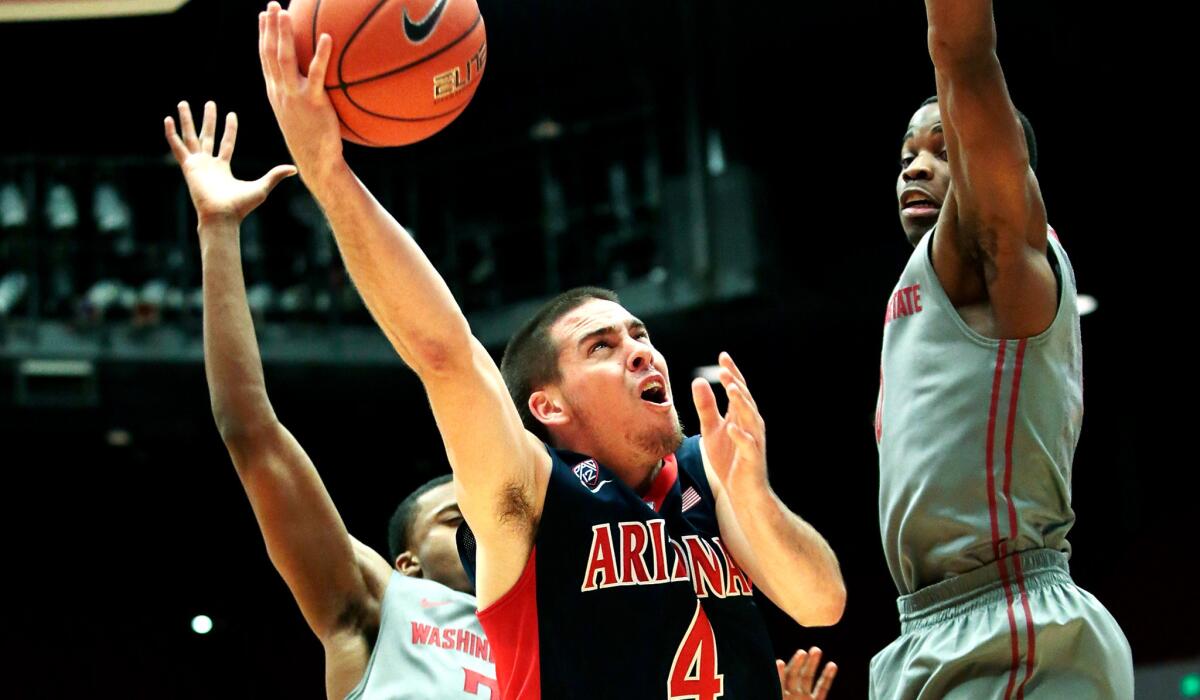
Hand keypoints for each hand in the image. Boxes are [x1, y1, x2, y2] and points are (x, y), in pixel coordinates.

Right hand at [165, 100, 295, 228]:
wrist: (222, 215)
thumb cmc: (240, 206)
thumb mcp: (262, 187)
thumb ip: (275, 176)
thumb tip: (294, 170)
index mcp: (223, 168)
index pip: (226, 143)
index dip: (229, 129)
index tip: (231, 114)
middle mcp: (208, 164)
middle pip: (208, 136)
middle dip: (209, 119)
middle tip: (209, 102)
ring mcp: (197, 164)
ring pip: (190, 136)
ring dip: (186, 120)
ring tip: (182, 103)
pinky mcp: (188, 166)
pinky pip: (177, 147)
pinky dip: (171, 134)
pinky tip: (167, 119)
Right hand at [258, 2, 342, 176]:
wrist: (316, 162)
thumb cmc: (311, 139)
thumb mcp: (299, 114)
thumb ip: (300, 94)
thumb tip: (310, 80)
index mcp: (275, 92)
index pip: (265, 58)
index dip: (263, 35)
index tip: (262, 15)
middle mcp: (280, 91)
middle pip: (270, 53)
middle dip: (269, 27)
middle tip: (271, 4)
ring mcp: (294, 96)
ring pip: (284, 59)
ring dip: (283, 34)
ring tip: (284, 12)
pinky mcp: (313, 103)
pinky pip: (316, 75)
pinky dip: (321, 55)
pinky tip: (327, 37)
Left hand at [691, 352, 766, 491]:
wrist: (743, 491)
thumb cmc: (729, 459)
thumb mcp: (712, 430)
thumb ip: (706, 407)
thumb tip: (698, 381)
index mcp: (740, 416)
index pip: (738, 390)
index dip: (732, 373)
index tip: (723, 356)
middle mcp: (750, 424)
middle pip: (745, 400)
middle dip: (736, 384)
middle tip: (725, 369)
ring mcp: (753, 440)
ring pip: (750, 418)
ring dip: (741, 403)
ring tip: (731, 389)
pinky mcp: (752, 458)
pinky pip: (748, 445)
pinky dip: (740, 436)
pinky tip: (731, 428)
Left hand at [777, 646, 836, 698]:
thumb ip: (775, 694)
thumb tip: (764, 686)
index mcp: (777, 695)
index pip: (779, 681)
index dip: (779, 673)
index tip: (780, 662)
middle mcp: (790, 695)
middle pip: (793, 675)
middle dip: (797, 663)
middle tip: (801, 652)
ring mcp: (803, 699)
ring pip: (807, 678)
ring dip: (812, 663)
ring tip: (816, 650)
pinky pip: (822, 689)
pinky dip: (827, 677)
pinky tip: (832, 665)